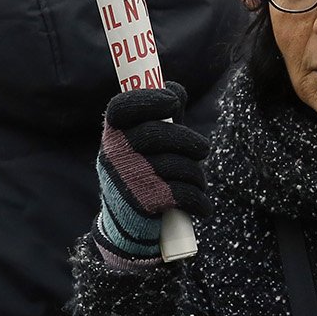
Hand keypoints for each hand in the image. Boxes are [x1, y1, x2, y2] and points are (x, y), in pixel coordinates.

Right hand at [92, 83, 211, 265]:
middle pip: (158, 134)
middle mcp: (115, 155)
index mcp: (113, 135)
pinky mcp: (144, 203)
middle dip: (189, 141)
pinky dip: (198, 200)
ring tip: (196, 181)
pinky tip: (201, 206)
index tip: (173, 101)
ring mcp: (128, 179)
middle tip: (203, 149)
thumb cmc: (142, 172)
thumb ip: (161, 115)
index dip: (148, 99)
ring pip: (177, 165)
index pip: (122, 108)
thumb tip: (175, 88)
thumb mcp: (147, 141)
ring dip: (195, 175)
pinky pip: (184, 192)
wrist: (127, 227)